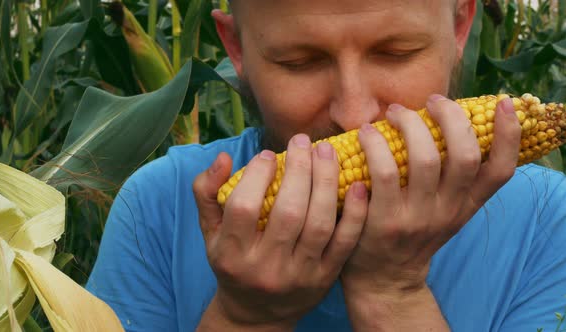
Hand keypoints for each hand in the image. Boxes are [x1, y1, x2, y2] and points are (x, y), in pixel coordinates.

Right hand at [193, 134, 367, 329]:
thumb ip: (208, 192)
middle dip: (299, 170)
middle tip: (304, 141)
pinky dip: (354, 213)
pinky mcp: (325, 279)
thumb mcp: (209, 232)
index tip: (268, 154)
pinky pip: (344, 243)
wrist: (257, 315)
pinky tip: (357, 184)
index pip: (244, 208)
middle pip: (288, 212)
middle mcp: (266, 267)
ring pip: (318, 224)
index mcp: (232, 254)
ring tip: (326, 152)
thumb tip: (225, 157)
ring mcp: (299, 275)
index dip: (258, 175)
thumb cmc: (232, 263)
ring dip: (326, 182)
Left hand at [341, 94, 520, 299]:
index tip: (503, 104)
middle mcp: (447, 212)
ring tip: (392, 112)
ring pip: (423, 159)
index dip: (509, 135)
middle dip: (450, 118)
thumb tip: (447, 121)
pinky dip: (375, 146)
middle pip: (463, 156)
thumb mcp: (442, 211)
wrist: (383, 278)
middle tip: (431, 101)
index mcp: (466, 206)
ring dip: (408, 125)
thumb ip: (451, 178)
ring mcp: (417, 218)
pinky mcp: (385, 223)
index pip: (501, 171)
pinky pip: (383, 174)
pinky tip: (366, 134)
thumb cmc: (410, 232)